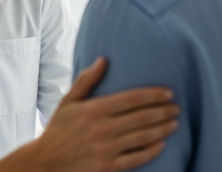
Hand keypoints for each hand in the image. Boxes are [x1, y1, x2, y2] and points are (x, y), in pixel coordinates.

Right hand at [0, 57, 178, 171]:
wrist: (45, 162)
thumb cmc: (57, 129)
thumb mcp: (68, 102)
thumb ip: (86, 80)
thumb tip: (103, 60)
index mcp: (94, 109)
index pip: (131, 98)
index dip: (153, 95)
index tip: (168, 93)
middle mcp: (102, 128)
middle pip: (141, 117)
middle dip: (163, 111)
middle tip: (176, 108)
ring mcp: (105, 149)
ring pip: (142, 137)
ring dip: (162, 130)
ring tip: (174, 123)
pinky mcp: (107, 167)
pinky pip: (135, 159)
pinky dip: (151, 151)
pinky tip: (161, 145)